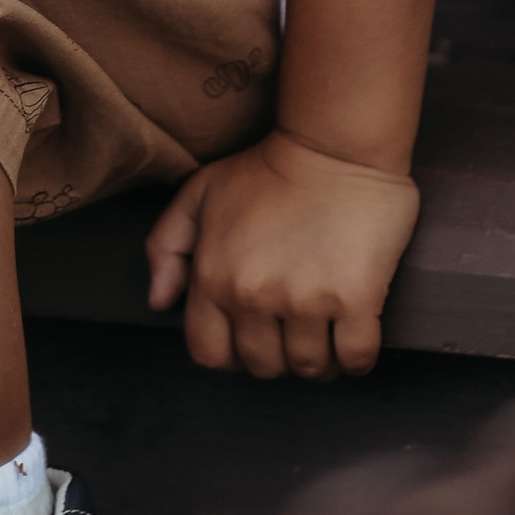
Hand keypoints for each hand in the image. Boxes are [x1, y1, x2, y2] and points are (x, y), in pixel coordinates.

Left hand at [143, 130, 419, 378]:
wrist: (333, 146)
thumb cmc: (267, 169)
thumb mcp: (199, 194)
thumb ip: (166, 247)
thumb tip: (159, 301)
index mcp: (213, 275)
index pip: (209, 352)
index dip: (231, 356)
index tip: (252, 340)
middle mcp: (252, 295)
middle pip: (263, 366)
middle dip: (278, 359)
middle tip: (293, 334)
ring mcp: (304, 300)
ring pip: (310, 368)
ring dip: (319, 361)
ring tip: (326, 334)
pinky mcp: (354, 298)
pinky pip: (355, 359)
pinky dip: (355, 359)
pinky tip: (354, 335)